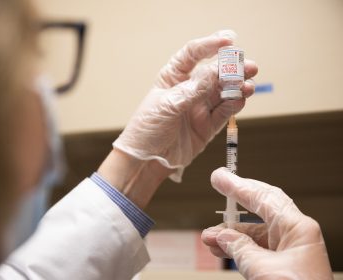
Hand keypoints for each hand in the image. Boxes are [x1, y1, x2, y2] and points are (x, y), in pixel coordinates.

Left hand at [113, 30, 257, 181]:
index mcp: (172, 78)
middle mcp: (188, 90)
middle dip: (231, 69)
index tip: (228, 41)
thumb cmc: (147, 129)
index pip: (192, 55)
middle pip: (213, 74)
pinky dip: (234, 105)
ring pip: (223, 93)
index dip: (210, 46)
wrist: (146, 161)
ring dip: (237, 87)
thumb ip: (192, 91)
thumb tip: (214, 73)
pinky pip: (224, 112)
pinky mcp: (207, 126)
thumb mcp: (167, 106)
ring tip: (248, 85)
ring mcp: (199, 108)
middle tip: (249, 66)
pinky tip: (242, 98)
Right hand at [201, 168, 332, 279]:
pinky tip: (221, 248)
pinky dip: (237, 247)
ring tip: (209, 236)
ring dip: (230, 232)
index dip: (238, 186)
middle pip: (261, 207)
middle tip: (219, 184)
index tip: (220, 177)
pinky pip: (255, 247)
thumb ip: (240, 249)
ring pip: (254, 231)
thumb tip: (220, 235)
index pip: (264, 198)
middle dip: (237, 199)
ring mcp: (288, 249)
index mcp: (298, 229)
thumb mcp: (264, 271)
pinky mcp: (281, 264)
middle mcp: (294, 235)